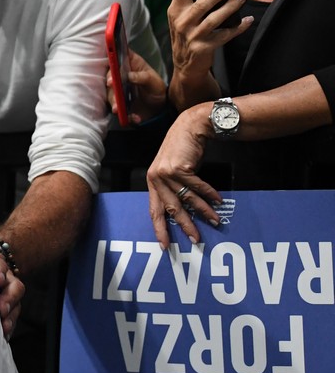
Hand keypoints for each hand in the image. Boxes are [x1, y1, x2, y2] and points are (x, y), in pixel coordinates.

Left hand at [0, 223, 22, 339]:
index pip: (0, 264)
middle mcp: (6, 278)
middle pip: (15, 288)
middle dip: (9, 298)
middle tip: (2, 309)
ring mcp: (8, 294)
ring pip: (15, 304)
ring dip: (10, 316)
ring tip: (3, 327)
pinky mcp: (5, 308)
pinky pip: (11, 317)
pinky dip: (8, 326)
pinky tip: (2, 336)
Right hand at [108, 49, 166, 124]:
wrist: (158, 107)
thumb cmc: (156, 88)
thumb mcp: (153, 81)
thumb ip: (142, 77)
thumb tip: (129, 76)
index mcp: (129, 65)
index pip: (118, 57)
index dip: (112, 58)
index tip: (112, 63)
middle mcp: (120, 76)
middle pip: (110, 76)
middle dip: (110, 80)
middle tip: (111, 84)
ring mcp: (117, 90)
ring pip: (110, 94)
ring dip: (113, 101)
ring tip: (118, 108)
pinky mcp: (117, 102)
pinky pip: (117, 108)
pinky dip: (124, 114)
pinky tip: (134, 117)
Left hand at [146, 103, 222, 246]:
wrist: (189, 127)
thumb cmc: (183, 152)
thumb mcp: (172, 171)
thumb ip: (174, 189)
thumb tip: (184, 214)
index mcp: (152, 182)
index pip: (154, 210)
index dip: (160, 229)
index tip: (165, 245)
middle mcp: (155, 179)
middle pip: (170, 209)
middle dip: (184, 226)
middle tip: (196, 240)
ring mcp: (166, 173)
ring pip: (186, 199)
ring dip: (203, 212)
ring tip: (215, 222)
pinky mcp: (178, 168)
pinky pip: (197, 187)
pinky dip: (209, 195)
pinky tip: (218, 201)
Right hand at [166, 0, 251, 108]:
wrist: (185, 66)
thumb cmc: (183, 33)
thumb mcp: (176, 13)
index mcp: (175, 10)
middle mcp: (182, 22)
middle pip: (202, 3)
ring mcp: (193, 36)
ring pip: (214, 19)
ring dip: (230, 7)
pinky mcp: (205, 47)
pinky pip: (225, 35)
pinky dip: (238, 27)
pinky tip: (247, 20)